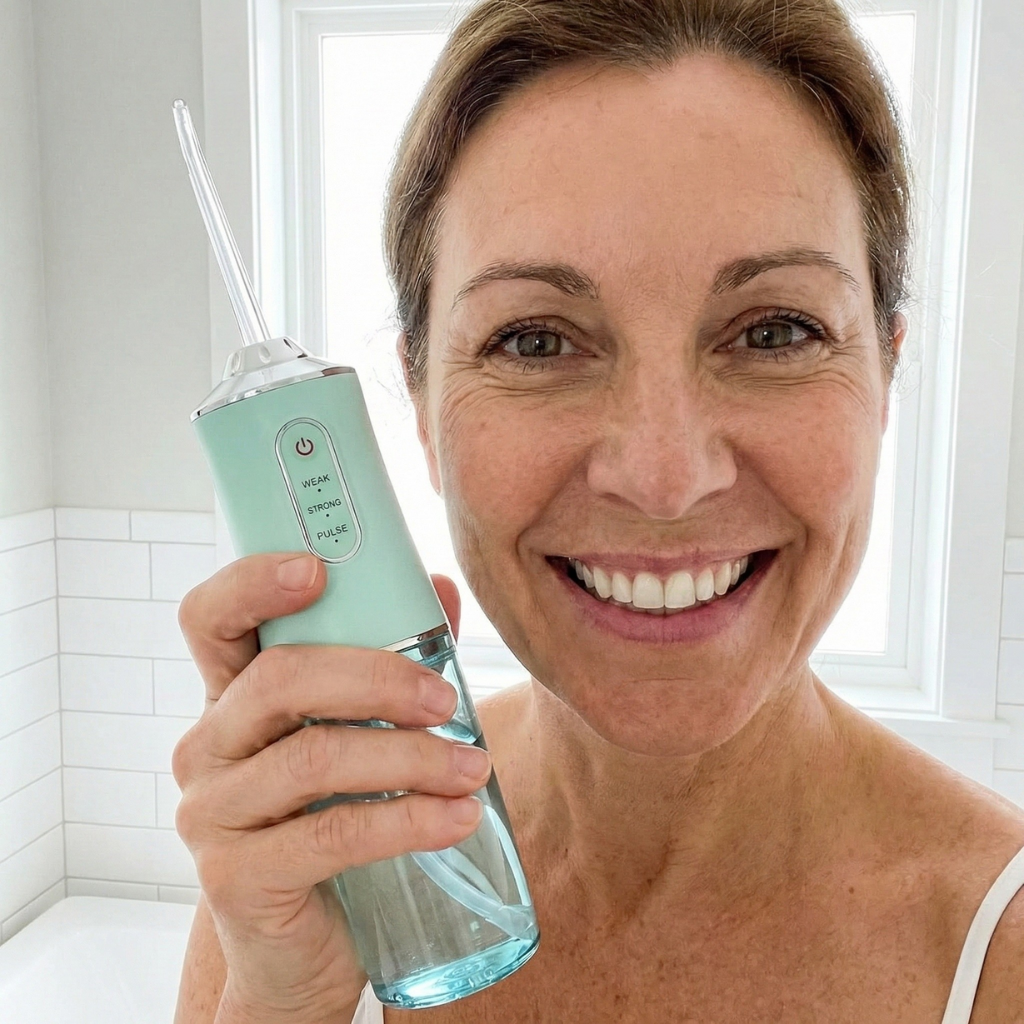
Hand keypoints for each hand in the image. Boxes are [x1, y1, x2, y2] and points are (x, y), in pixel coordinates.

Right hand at [172, 553, 487, 1020]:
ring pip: (313, 758)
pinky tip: (458, 818)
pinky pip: (331, 835)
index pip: (210, 619)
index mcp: (232, 698)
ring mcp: (212, 814)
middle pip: (279, 680)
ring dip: (410, 756)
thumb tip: (442, 589)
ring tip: (475, 767)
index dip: (251, 584)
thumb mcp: (357, 736)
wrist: (302, 948)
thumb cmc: (334, 823)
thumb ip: (393, 659)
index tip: (318, 569)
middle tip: (447, 698)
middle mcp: (207, 747)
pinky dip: (407, 821)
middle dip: (378, 678)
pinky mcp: (236, 878)